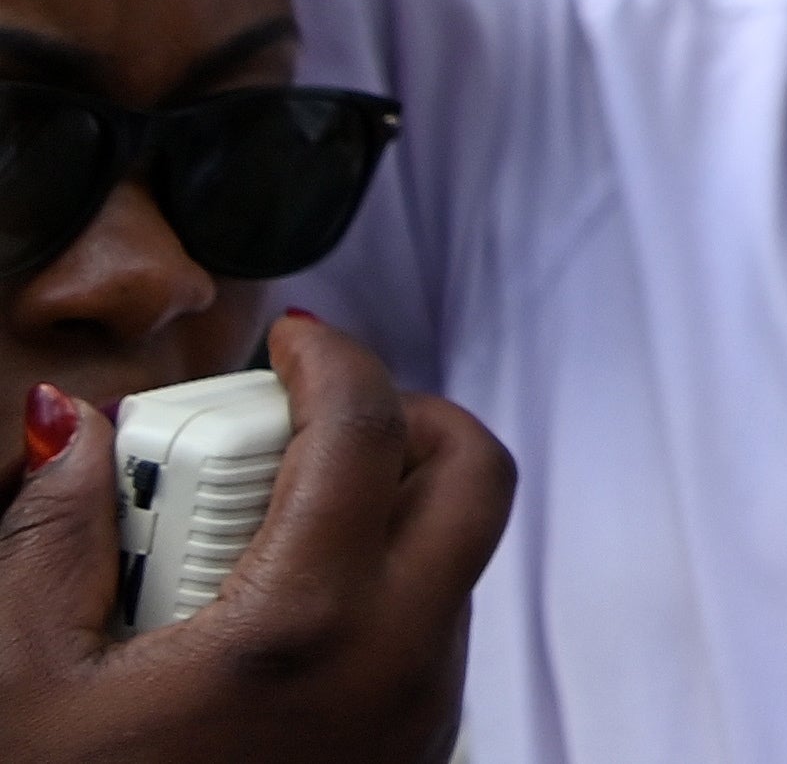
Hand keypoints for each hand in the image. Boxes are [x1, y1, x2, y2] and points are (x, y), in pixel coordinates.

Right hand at [0, 313, 512, 763]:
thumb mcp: (21, 679)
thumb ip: (53, 529)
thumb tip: (72, 423)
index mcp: (303, 627)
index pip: (366, 430)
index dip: (330, 357)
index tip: (290, 335)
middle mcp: (394, 664)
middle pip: (470, 476)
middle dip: (402, 416)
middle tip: (310, 412)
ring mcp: (419, 716)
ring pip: (454, 556)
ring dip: (387, 507)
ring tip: (262, 525)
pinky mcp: (417, 757)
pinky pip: (433, 631)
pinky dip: (382, 584)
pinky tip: (271, 608)